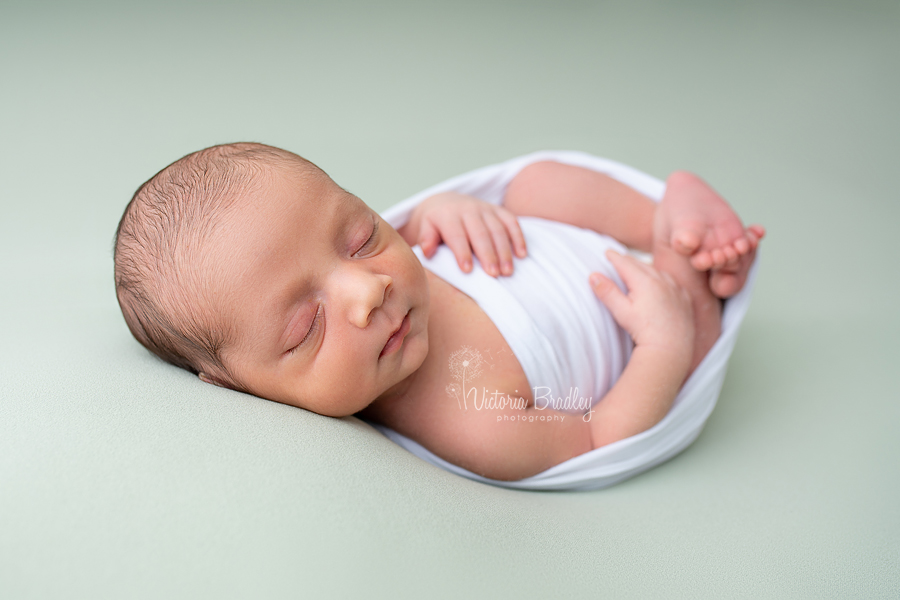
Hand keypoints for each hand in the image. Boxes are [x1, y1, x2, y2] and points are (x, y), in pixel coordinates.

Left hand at [407, 192, 526, 276]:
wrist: (447, 202)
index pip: (456, 235)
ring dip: (505, 251)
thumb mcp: (426, 228)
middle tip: (493, 275)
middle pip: (480, 233)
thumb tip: (427, 252)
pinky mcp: (499, 210)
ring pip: (498, 229)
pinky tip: (522, 255)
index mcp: (449, 215)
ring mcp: (486, 209)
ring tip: (507, 271)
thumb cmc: (436, 224)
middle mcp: (469, 210)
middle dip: (488, 254)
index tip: (467, 270)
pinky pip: (512, 222)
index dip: (462, 252)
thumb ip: (427, 239)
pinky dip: (518, 238)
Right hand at [589, 250, 694, 358]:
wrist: (671, 349)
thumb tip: (593, 275)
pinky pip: (672, 282)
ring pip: (657, 271)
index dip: (614, 257)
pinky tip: (658, 283)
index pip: (625, 263)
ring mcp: (676, 288)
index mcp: (645, 281)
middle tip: (618, 258)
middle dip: (628, 261)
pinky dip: (662, 279)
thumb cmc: (644, 332)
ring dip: (645, 269)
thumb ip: (607, 292)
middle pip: (641, 264)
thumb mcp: (622, 312)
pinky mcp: (685, 298)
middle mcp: (662, 280)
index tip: (607, 252)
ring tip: (637, 270)